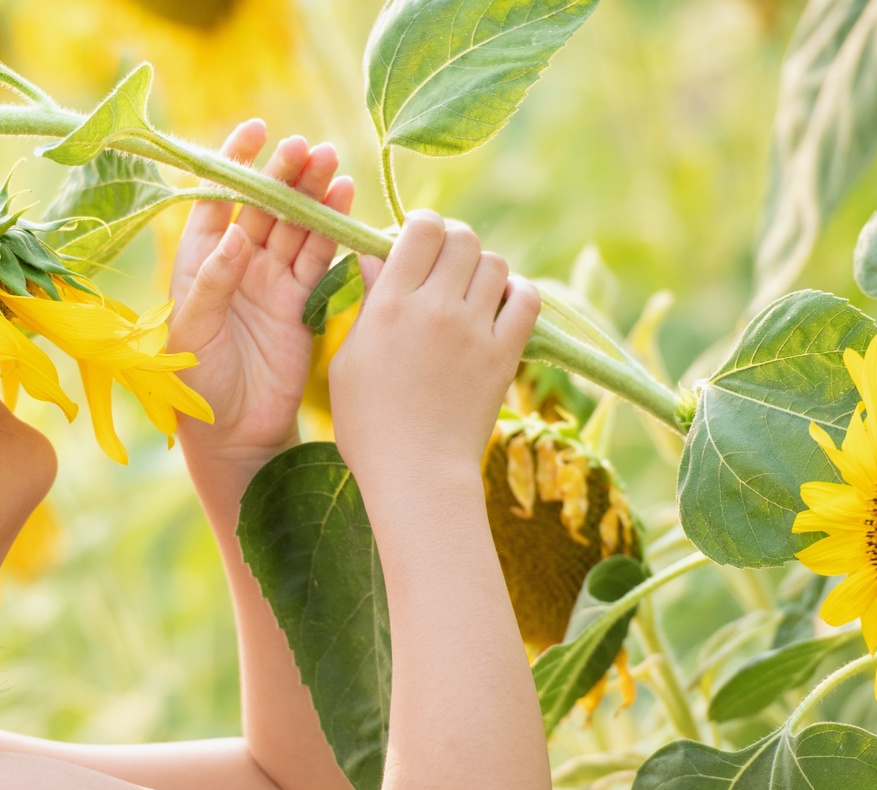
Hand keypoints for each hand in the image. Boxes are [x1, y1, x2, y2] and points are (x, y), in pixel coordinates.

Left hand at [167, 120, 355, 476]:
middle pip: (262, 206)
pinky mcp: (299, 302)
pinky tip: (345, 200)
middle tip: (307, 149)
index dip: (235, 164)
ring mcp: (270, 281)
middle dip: (284, 175)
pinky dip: (331, 230)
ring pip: (294, 226)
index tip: (256, 131)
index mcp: (198, 262)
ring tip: (332, 165)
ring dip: (312, 195)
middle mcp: (235, 264)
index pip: (216, 200)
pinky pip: (317, 257)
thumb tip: (236, 234)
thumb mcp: (192, 331)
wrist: (233, 433)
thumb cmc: (195, 384)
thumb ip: (213, 281)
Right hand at [328, 212, 539, 484]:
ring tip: (469, 293)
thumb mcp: (348, 361)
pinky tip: (499, 308)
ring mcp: (476, 330)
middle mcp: (436, 308)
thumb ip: (368, 304)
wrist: (417, 475)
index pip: (421, 229)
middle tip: (443, 268)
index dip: (420, 227)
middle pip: (462, 237)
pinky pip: (527, 299)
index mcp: (391, 306)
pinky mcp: (506, 354)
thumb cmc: (368, 425)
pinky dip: (516, 293)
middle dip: (452, 243)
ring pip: (495, 263)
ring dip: (482, 269)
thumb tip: (376, 257)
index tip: (414, 246)